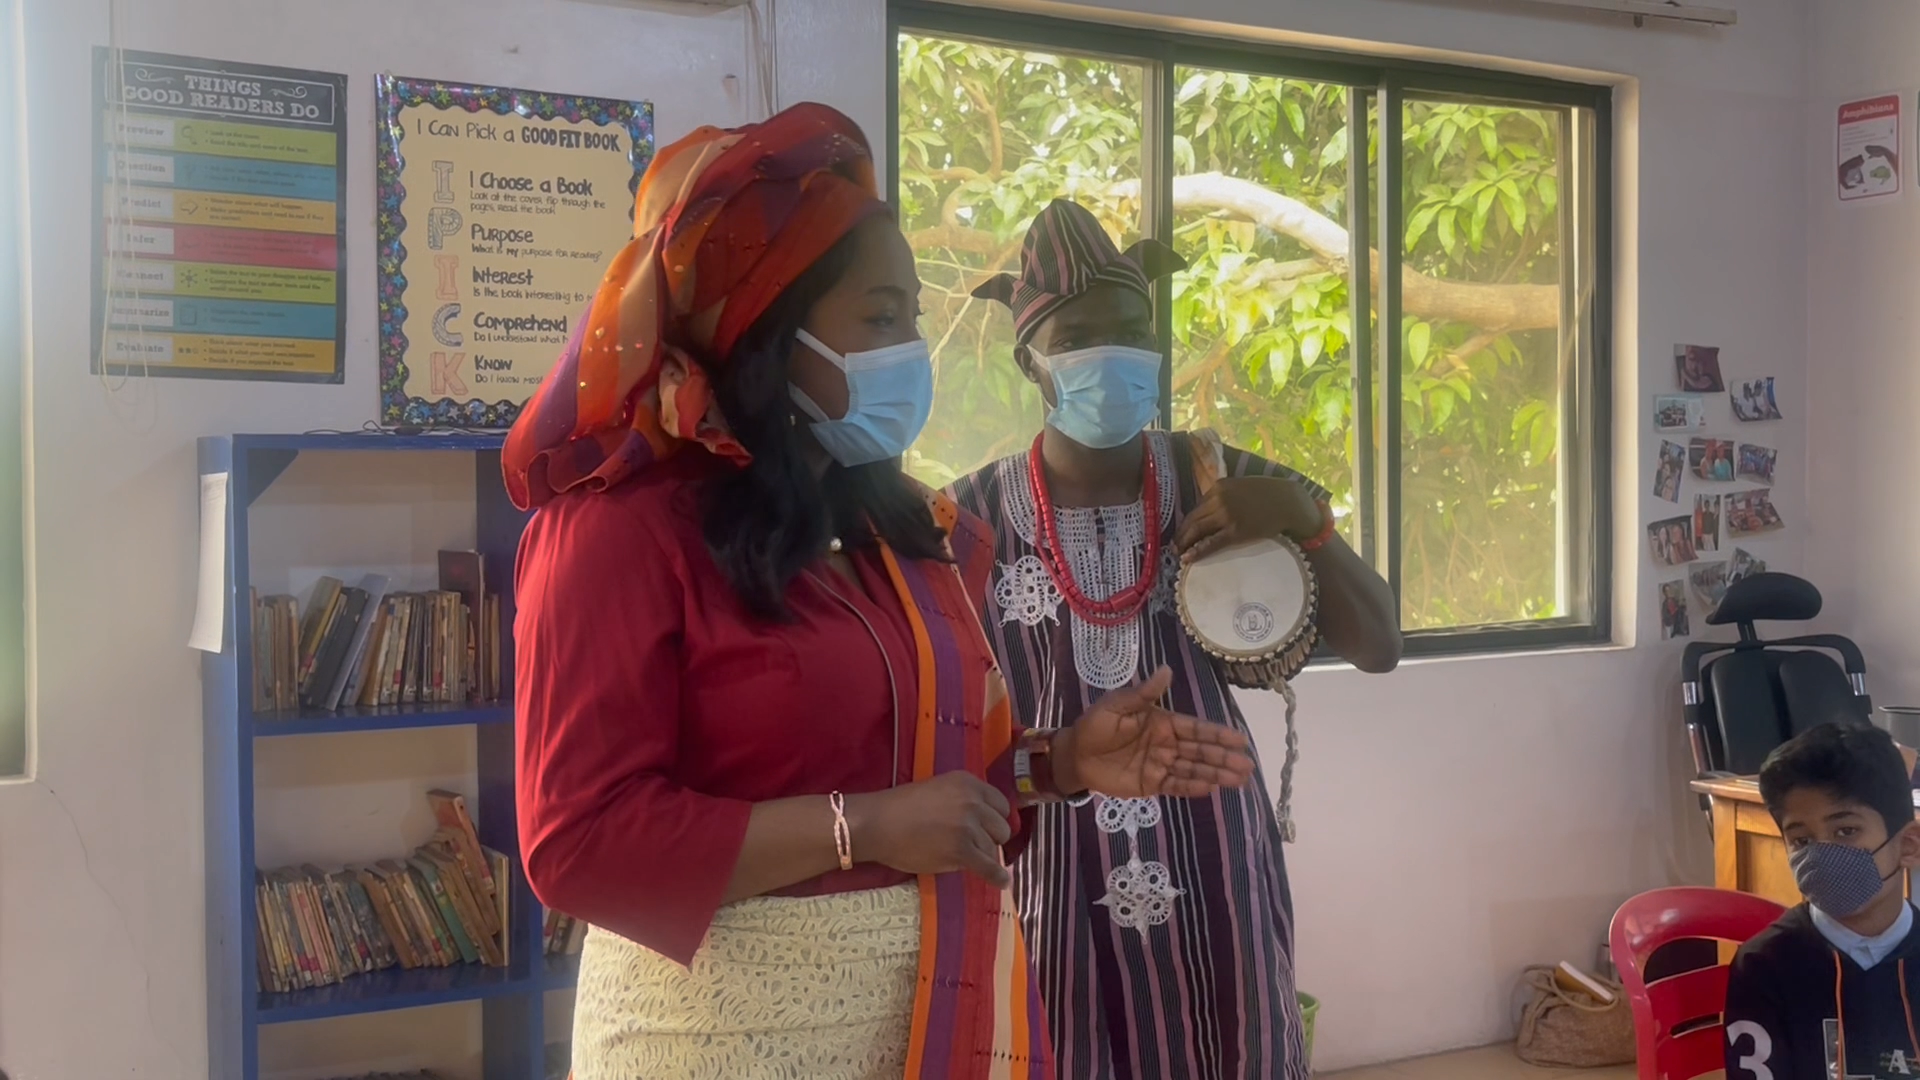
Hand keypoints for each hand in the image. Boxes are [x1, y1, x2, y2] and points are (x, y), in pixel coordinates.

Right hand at [845, 772, 1013, 887]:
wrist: (877, 823)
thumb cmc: (900, 807)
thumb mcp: (939, 789)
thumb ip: (963, 801)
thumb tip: (984, 824)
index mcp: (968, 782)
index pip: (1000, 804)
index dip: (994, 819)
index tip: (987, 828)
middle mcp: (973, 801)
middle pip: (1001, 828)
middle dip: (990, 838)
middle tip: (972, 845)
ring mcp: (968, 826)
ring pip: (993, 849)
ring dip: (982, 856)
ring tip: (966, 859)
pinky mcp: (961, 850)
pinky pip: (988, 867)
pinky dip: (997, 876)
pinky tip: (1002, 882)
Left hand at [1058, 667, 1256, 798]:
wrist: (1074, 754)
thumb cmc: (1095, 725)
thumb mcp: (1117, 705)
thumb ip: (1144, 693)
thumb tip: (1167, 669)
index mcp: (1163, 722)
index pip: (1196, 728)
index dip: (1218, 734)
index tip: (1240, 740)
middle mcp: (1167, 744)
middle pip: (1200, 751)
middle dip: (1224, 758)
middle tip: (1248, 766)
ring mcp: (1161, 765)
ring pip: (1193, 770)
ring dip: (1216, 774)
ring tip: (1240, 781)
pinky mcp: (1151, 784)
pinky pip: (1175, 786)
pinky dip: (1192, 788)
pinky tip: (1211, 789)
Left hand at [1174, 475, 1324, 562]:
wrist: (1288, 501)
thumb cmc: (1267, 494)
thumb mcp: (1240, 486)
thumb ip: (1224, 496)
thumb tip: (1209, 512)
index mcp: (1218, 487)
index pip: (1196, 507)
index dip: (1187, 522)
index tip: (1182, 531)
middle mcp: (1218, 499)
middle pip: (1192, 519)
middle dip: (1181, 534)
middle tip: (1174, 546)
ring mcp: (1226, 516)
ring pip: (1197, 531)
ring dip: (1185, 543)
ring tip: (1178, 553)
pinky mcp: (1236, 531)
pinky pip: (1211, 543)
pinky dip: (1197, 551)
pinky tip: (1188, 558)